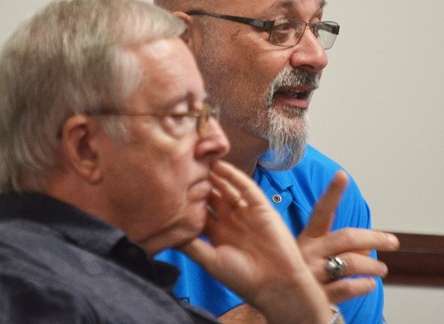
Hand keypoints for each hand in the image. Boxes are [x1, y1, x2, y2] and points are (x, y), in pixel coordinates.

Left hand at [181, 160, 333, 323]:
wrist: (275, 284)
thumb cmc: (241, 278)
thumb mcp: (210, 260)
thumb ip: (191, 245)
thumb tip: (168, 233)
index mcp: (217, 235)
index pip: (199, 212)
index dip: (187, 200)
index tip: (171, 186)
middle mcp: (230, 222)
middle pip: (212, 197)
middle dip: (199, 184)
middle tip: (183, 166)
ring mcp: (246, 213)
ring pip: (227, 189)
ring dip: (214, 175)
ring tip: (199, 160)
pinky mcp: (261, 207)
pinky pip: (245, 187)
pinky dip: (233, 175)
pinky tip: (220, 165)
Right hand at [296, 170, 399, 303]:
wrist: (280, 309)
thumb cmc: (300, 278)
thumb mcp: (312, 257)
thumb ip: (339, 247)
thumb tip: (367, 245)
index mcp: (306, 240)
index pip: (321, 212)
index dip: (331, 193)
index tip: (342, 175)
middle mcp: (307, 254)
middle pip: (346, 238)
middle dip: (374, 238)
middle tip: (392, 241)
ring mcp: (312, 276)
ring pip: (351, 262)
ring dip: (372, 266)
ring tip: (381, 269)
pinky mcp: (318, 297)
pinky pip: (347, 287)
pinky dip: (363, 285)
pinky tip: (369, 284)